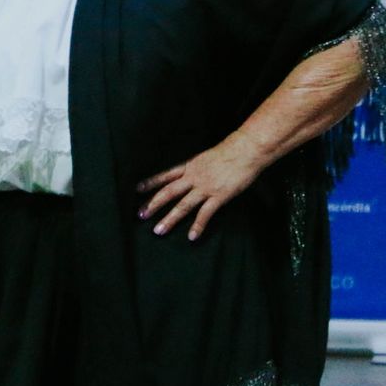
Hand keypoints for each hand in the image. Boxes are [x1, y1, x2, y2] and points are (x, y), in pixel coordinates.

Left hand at [135, 136, 266, 240]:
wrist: (247, 149)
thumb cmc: (232, 150)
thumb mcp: (208, 156)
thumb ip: (199, 167)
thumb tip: (193, 173)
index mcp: (190, 166)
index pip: (166, 175)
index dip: (151, 182)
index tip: (138, 189)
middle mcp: (194, 177)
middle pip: (168, 192)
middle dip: (153, 204)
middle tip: (141, 215)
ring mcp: (206, 187)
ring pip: (183, 206)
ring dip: (170, 219)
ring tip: (158, 230)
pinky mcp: (219, 196)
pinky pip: (205, 214)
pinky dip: (198, 226)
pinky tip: (191, 236)